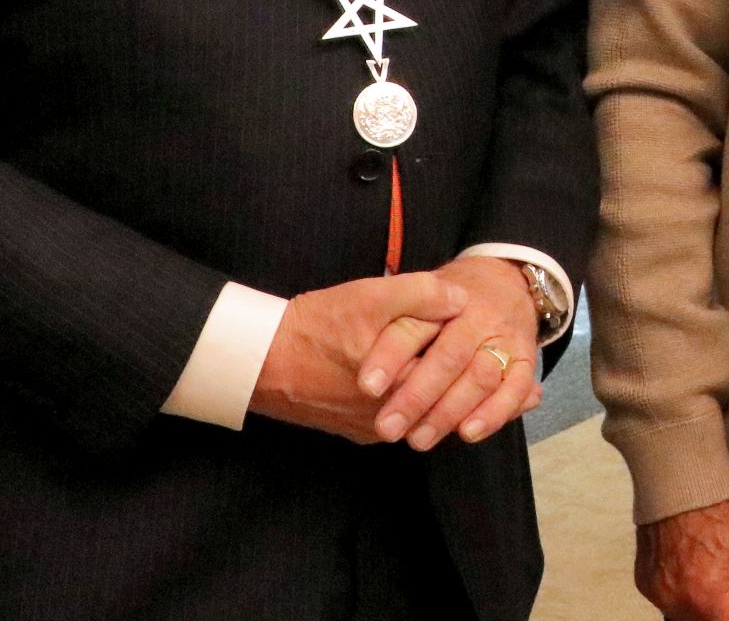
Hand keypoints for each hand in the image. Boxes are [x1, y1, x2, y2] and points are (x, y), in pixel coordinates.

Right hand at [250, 272, 465, 441]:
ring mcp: (375, 429)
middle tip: (458, 340)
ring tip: (431, 353)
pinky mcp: (359, 433)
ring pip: (421, 408)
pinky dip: (408, 398)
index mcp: (401, 385)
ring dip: (431, 384)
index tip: (466, 323)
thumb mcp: (370, 297)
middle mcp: (392, 418)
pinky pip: (399, 418)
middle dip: (452, 366)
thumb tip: (462, 300)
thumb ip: (422, 295)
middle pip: (441, 392)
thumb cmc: (315, 325)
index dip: (464, 341)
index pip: (455, 367)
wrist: (261, 361)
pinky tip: (407, 373)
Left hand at [358, 256, 541, 449]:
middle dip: (417, 396)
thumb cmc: (447, 302)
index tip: (367, 387)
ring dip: (451, 410)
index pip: (414, 327)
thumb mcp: (417, 298)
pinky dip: (495, 413)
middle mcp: (477, 317)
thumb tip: (368, 371)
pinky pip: (516, 389)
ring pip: (481, 375)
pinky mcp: (526, 359)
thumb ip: (393, 326)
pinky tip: (468, 433)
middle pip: (449, 356)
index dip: (390, 357)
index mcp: (443, 299)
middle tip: (387, 428)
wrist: (505, 281)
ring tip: (419, 440)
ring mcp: (505, 339)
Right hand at [636, 495, 728, 620]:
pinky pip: (668, 603)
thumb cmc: (720, 508)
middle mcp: (674, 604)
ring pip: (685, 619)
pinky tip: (696, 571)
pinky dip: (684, 597)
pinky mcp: (644, 582)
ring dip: (704, 610)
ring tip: (716, 575)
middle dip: (725, 614)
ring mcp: (656, 594)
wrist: (680, 475)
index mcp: (705, 601)